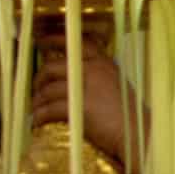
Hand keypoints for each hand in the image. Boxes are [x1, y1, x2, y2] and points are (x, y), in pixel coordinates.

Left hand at [30, 37, 140, 162]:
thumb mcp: (117, 86)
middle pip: (52, 66)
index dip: (54, 39)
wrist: (138, 134)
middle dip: (39, 78)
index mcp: (103, 63)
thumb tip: (73, 79)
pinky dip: (41, 115)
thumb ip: (98, 77)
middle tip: (36, 88)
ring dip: (38, 100)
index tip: (40, 41)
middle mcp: (93, 70)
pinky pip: (50, 109)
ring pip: (48, 89)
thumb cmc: (130, 115)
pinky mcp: (78, 107)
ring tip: (36, 108)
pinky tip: (39, 121)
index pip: (76, 43)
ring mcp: (85, 88)